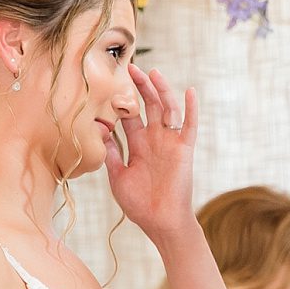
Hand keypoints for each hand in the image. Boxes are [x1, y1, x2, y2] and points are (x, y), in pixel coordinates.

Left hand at [104, 63, 196, 238]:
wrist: (161, 221)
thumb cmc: (139, 204)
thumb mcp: (117, 176)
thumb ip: (109, 154)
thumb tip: (98, 131)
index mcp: (138, 145)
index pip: (129, 117)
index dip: (120, 101)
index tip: (108, 84)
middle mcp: (154, 139)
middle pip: (147, 106)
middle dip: (139, 87)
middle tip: (129, 67)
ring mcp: (170, 142)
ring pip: (166, 109)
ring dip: (161, 90)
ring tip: (152, 72)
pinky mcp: (184, 148)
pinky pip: (190, 124)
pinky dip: (191, 108)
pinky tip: (190, 91)